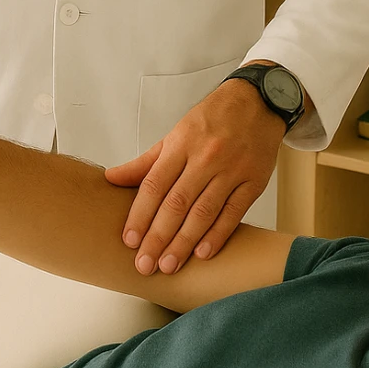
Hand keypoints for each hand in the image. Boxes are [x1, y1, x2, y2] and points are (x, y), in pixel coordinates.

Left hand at [103, 81, 283, 273]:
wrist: (257, 102)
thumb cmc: (212, 119)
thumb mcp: (175, 134)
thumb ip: (145, 162)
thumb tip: (111, 178)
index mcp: (181, 144)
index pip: (154, 185)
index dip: (140, 215)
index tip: (129, 241)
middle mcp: (205, 157)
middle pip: (176, 203)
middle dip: (158, 237)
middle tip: (145, 265)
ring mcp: (231, 170)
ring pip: (203, 212)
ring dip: (184, 242)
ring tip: (168, 265)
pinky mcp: (254, 181)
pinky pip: (233, 212)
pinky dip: (218, 234)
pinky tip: (203, 253)